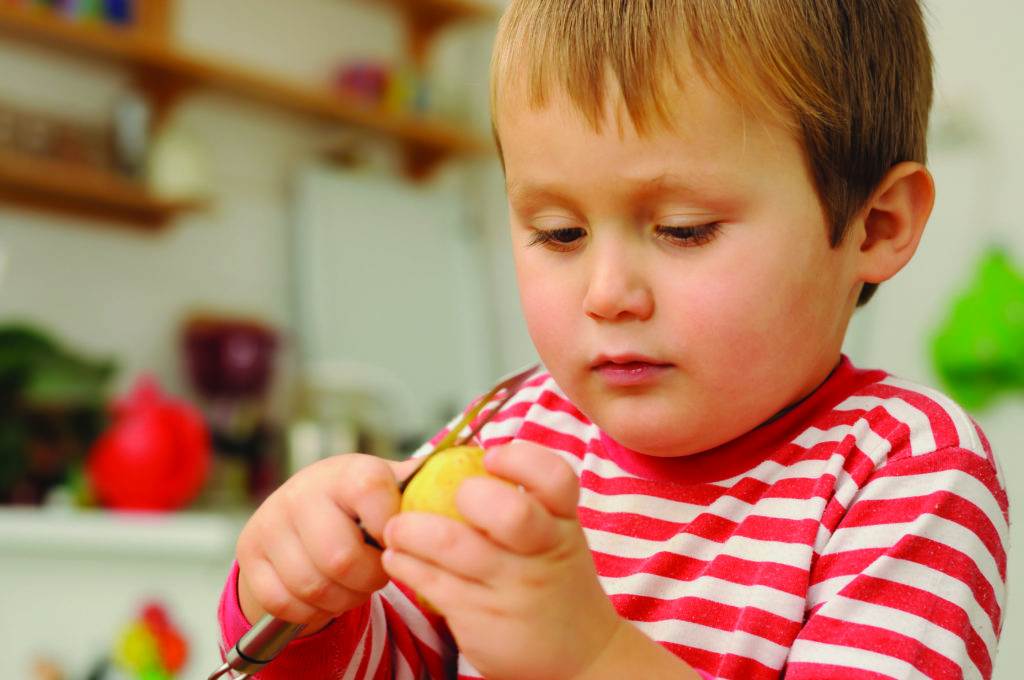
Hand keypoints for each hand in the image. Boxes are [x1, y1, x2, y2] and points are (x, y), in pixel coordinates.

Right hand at [236, 453, 417, 632]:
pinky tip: (323, 592)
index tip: (393, 539)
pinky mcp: (250, 556)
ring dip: (341, 598)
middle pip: (341, 558)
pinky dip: (310, 609)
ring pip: (312, 586)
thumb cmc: (360, 502)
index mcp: (346, 472)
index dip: (390, 527)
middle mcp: (302, 492)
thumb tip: (460, 476)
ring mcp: (270, 523)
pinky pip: (283, 602)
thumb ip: (418, 490)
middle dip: (367, 578)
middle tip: (374, 572)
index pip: (370, 492)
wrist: (302, 509)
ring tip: (352, 584)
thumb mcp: (388, 487)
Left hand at [381, 442, 622, 678]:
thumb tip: (461, 463)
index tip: (489, 458)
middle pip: (509, 512)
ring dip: (411, 529)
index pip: (555, 477)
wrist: (583, 657)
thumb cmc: (556, 580)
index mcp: (564, 523)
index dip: (520, 460)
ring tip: (395, 528)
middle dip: (468, 495)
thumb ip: (526, 503)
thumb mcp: (558, 538)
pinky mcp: (482, 619)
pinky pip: (431, 583)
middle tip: (443, 496)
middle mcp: (544, 553)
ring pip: (452, 545)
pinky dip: (404, 563)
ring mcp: (513, 589)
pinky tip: (396, 557)